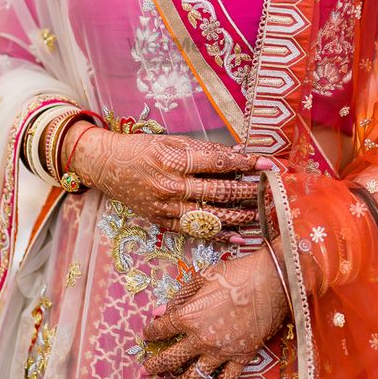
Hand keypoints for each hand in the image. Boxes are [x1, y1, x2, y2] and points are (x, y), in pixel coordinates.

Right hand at [66, 123, 265, 238]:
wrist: (106, 165)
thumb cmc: (141, 148)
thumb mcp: (171, 141)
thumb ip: (204, 151)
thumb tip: (238, 155)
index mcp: (173, 159)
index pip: (217, 163)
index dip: (244, 164)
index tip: (266, 165)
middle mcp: (170, 185)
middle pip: (218, 192)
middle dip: (248, 192)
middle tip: (271, 192)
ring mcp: (166, 207)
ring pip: (210, 216)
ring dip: (239, 217)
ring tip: (262, 216)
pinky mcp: (162, 222)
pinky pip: (195, 231)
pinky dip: (219, 234)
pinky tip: (239, 237)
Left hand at [141, 244, 289, 378]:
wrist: (272, 282)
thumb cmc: (237, 274)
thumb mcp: (203, 278)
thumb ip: (180, 297)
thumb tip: (159, 312)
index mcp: (189, 316)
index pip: (162, 329)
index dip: (151, 332)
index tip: (148, 335)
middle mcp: (201, 338)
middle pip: (172, 358)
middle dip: (156, 366)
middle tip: (145, 372)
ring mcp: (222, 352)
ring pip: (194, 376)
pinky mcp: (241, 358)